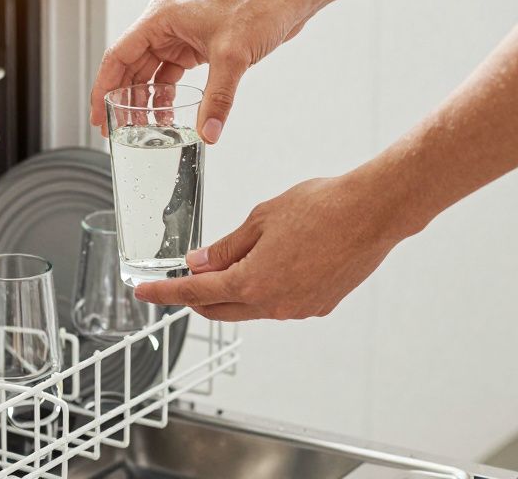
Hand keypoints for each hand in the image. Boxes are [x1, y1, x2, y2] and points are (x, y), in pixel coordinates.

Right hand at [88, 0, 314, 142]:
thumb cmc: (258, 9)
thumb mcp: (233, 57)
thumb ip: (217, 99)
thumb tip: (208, 134)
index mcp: (159, 18)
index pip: (118, 56)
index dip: (103, 89)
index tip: (97, 117)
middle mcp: (163, 26)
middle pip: (130, 68)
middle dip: (122, 100)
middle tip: (115, 131)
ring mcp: (179, 36)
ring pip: (149, 74)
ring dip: (145, 102)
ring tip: (143, 131)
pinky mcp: (195, 46)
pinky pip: (170, 75)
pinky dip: (167, 97)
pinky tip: (169, 118)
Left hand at [133, 172, 409, 320]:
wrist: (373, 212)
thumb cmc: (322, 207)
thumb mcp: (261, 218)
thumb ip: (226, 246)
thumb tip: (199, 263)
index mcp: (252, 282)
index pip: (195, 293)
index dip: (165, 292)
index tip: (144, 292)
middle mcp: (274, 304)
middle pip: (220, 309)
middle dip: (197, 296)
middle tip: (184, 276)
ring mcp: (298, 309)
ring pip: (251, 307)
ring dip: (233, 291)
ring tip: (231, 261)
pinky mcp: (319, 305)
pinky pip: (279, 303)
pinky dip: (264, 289)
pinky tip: (271, 263)